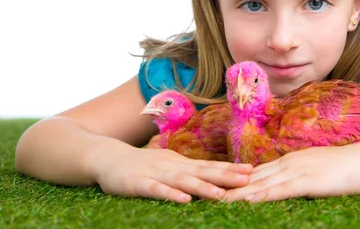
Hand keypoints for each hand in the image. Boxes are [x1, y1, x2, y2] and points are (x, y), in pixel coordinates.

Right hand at [91, 146, 251, 202]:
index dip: (230, 169)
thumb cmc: (142, 165)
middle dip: (226, 176)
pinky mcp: (139, 183)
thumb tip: (214, 177)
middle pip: (202, 171)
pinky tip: (184, 200)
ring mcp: (156, 173)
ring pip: (183, 181)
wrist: (107, 158)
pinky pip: (157, 190)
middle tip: (248, 179)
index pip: (210, 166)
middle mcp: (172, 166)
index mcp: (181, 163)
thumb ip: (188, 171)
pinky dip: (170, 194)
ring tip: (222, 194)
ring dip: (203, 187)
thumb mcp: (168, 166)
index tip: (252, 171)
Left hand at [223, 144, 359, 202]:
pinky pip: (281, 190)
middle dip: (229, 186)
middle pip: (252, 177)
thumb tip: (286, 184)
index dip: (235, 180)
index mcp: (290, 160)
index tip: (216, 187)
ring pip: (261, 183)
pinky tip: (247, 201)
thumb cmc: (347, 167)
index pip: (257, 172)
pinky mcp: (309, 181)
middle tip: (206, 193)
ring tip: (215, 200)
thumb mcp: (318, 169)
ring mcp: (298, 171)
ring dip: (237, 193)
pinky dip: (262, 195)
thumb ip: (301, 175)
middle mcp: (289, 163)